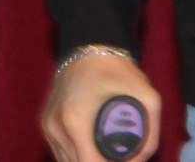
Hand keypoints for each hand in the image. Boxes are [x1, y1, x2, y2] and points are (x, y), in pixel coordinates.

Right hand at [40, 48, 161, 161]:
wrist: (90, 45)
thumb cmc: (118, 71)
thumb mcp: (147, 97)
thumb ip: (150, 135)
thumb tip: (139, 161)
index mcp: (76, 121)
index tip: (122, 161)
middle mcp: (56, 126)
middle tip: (116, 158)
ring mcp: (47, 125)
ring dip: (85, 161)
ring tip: (105, 154)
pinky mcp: (44, 123)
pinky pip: (59, 152)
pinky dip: (74, 156)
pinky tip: (90, 150)